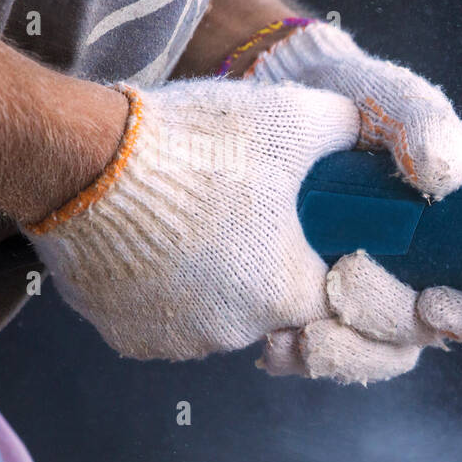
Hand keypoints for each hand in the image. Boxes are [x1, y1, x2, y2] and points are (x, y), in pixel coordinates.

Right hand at [23, 80, 461, 383]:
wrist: (84, 160)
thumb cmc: (198, 143)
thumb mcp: (294, 120)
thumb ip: (349, 132)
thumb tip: (376, 133)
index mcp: (289, 293)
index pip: (337, 304)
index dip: (335, 272)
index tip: (322, 247)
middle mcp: (239, 331)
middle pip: (275, 311)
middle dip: (272, 273)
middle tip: (251, 223)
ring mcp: (179, 341)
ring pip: (218, 318)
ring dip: (218, 286)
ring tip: (201, 229)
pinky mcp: (129, 338)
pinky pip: (165, 323)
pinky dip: (169, 295)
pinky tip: (160, 249)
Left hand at [248, 20, 461, 364]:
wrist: (287, 100)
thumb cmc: (359, 101)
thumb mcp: (396, 99)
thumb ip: (426, 125)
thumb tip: (443, 174)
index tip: (434, 305)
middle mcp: (425, 274)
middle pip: (427, 333)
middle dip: (386, 321)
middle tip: (344, 280)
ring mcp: (373, 295)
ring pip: (375, 353)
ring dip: (342, 353)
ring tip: (299, 335)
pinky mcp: (318, 307)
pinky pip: (318, 353)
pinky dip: (296, 355)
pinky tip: (273, 343)